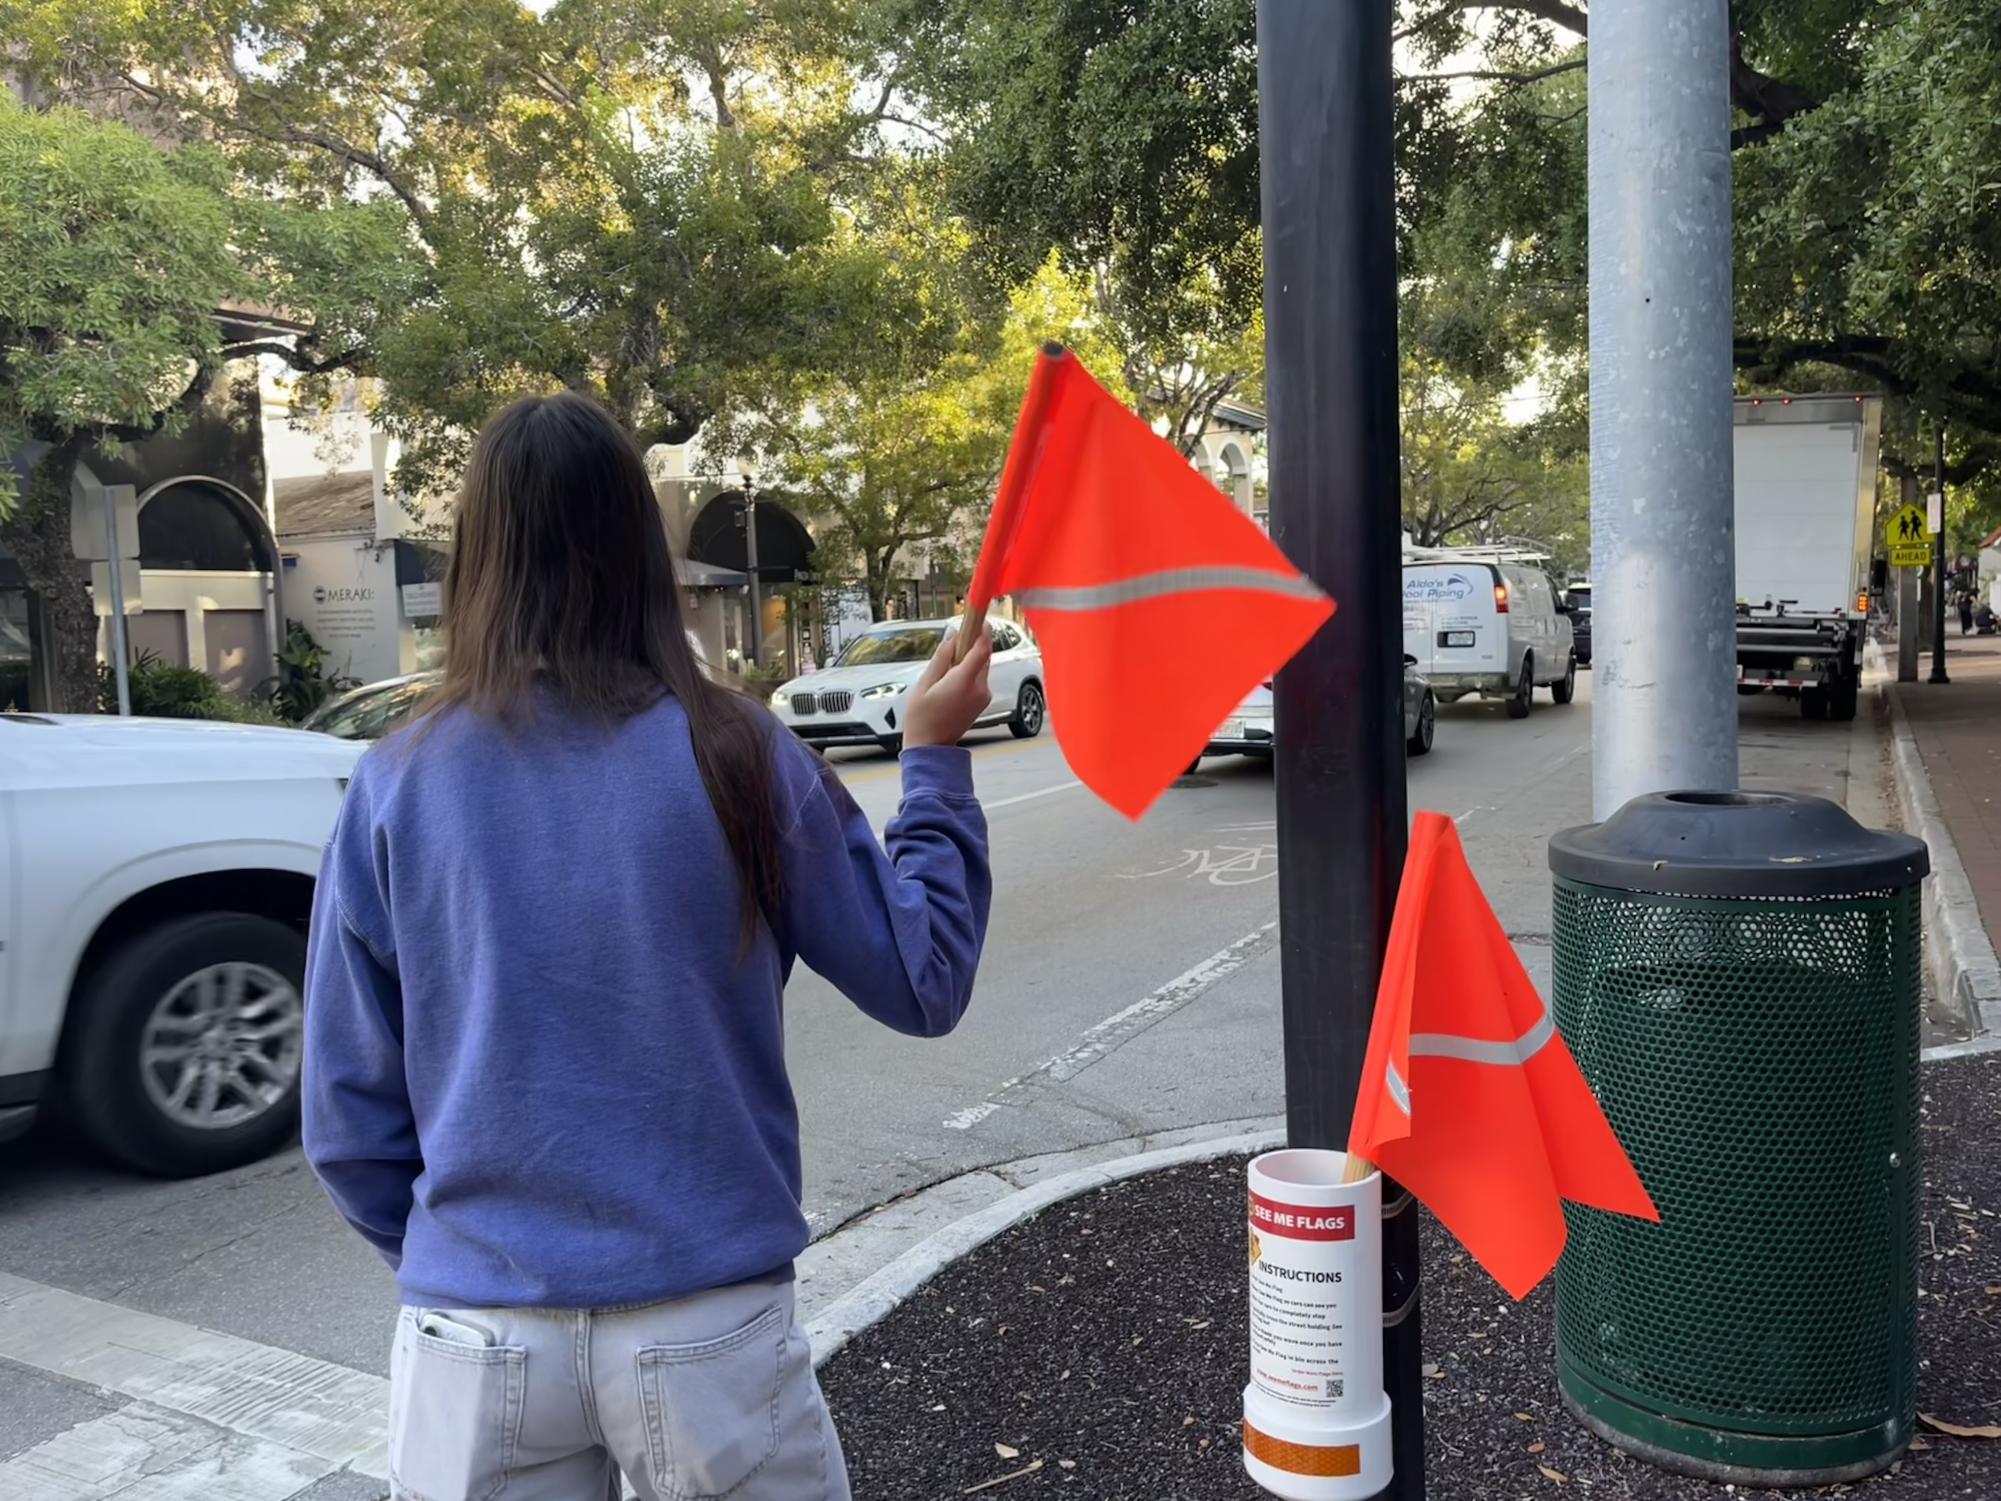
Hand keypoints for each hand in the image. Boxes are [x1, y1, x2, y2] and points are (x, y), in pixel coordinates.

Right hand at [902, 628, 993, 748]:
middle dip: (971, 645)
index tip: (978, 618)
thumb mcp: (924, 684)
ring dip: (970, 659)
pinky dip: (970, 672)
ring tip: (946, 670)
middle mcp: (980, 688)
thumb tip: (953, 637)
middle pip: (983, 655)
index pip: (982, 649)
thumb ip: (941, 658)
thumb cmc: (922, 718)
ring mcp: (984, 696)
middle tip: (953, 644)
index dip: (982, 631)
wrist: (931, 748)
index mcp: (964, 682)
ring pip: (982, 666)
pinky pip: (980, 678)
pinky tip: (951, 682)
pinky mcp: (983, 701)